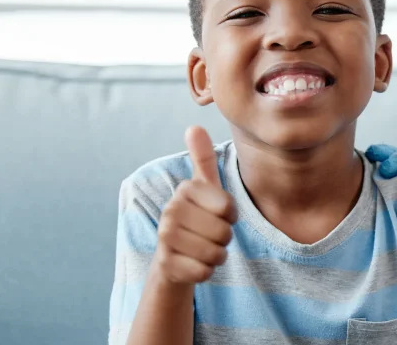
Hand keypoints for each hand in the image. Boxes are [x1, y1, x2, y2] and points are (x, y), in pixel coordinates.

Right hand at [154, 126, 236, 284]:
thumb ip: (203, 160)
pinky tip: (195, 263)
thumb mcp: (204, 189)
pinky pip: (205, 271)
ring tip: (204, 247)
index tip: (219, 214)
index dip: (231, 216)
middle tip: (210, 234)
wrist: (173, 256)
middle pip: (224, 232)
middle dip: (224, 238)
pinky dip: (207, 271)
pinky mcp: (165, 264)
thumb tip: (194, 126)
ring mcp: (165, 238)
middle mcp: (170, 211)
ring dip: (217, 255)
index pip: (229, 207)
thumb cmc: (197, 218)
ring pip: (216, 253)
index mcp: (185, 190)